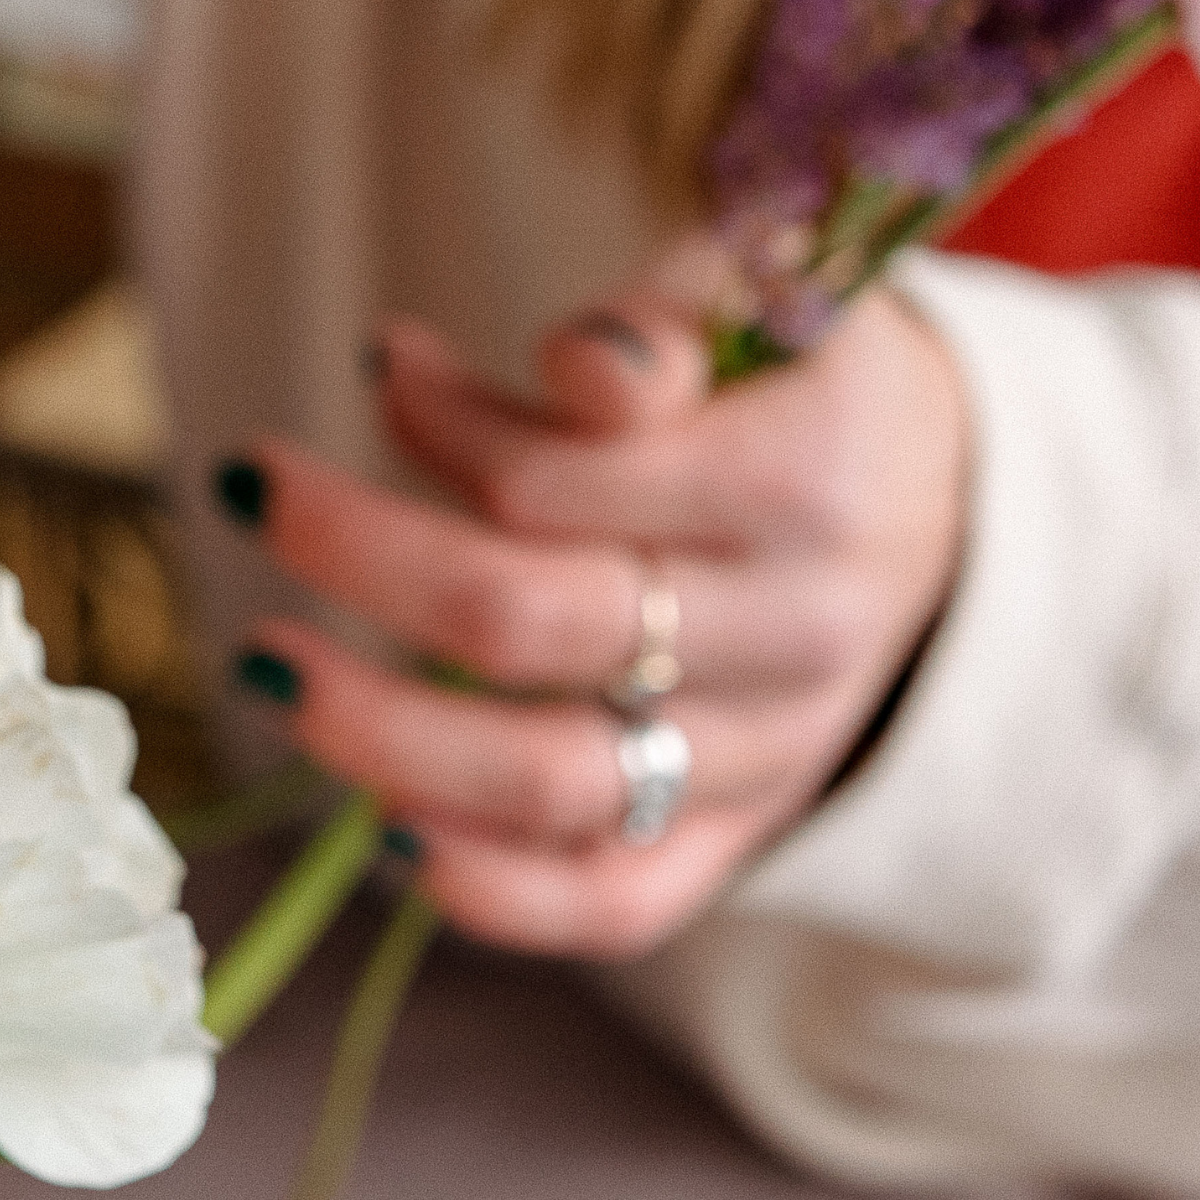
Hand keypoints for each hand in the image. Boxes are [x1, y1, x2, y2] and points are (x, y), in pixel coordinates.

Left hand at [229, 292, 966, 959]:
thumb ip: (646, 331)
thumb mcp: (754, 298)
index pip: (564, 476)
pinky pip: (611, 901)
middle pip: (530, 623)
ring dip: (378, 730)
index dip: (443, 420)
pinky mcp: (740, 834)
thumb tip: (520, 369)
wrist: (953, 507)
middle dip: (357, 553)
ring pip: (550, 778)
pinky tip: (379, 831)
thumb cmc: (801, 379)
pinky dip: (487, 889)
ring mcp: (767, 751)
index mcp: (807, 476)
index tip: (383, 359)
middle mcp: (794, 632)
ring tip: (263, 665)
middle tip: (246, 487)